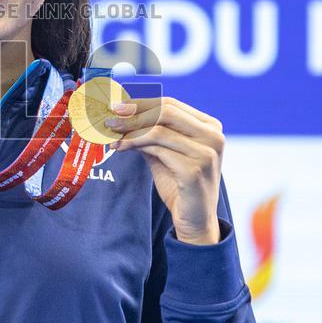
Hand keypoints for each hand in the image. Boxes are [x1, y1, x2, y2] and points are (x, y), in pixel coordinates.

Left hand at [105, 97, 223, 244]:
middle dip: (133, 114)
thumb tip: (121, 114)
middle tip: (108, 119)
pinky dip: (134, 144)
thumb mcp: (164, 153)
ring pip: (158, 130)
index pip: (170, 104)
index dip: (140, 103)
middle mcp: (213, 136)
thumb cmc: (180, 184)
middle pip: (165, 112)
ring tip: (110, 136)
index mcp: (209, 126)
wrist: (195, 220)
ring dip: (129, 130)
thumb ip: (149, 133)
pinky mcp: (195, 170)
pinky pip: (157, 149)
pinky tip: (120, 147)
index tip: (116, 105)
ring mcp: (207, 152)